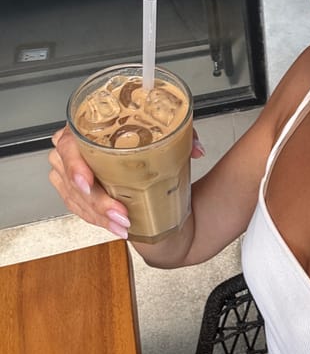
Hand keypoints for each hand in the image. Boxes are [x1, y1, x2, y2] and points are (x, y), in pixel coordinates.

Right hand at [48, 127, 204, 238]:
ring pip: (77, 200)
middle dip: (97, 201)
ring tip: (123, 224)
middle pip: (72, 179)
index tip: (88, 182)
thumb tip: (196, 149)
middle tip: (121, 213)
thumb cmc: (143, 140)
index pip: (68, 145)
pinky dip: (100, 221)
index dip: (74, 166)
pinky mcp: (76, 193)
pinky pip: (81, 210)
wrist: (139, 158)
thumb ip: (182, 135)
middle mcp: (74, 150)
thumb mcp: (163, 131)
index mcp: (87, 127)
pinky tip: (116, 227)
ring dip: (101, 216)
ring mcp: (71, 174)